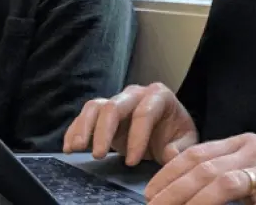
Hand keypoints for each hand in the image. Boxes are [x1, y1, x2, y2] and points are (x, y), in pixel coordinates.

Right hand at [63, 83, 198, 165]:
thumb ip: (180, 148)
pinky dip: (75, 130)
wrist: (168, 131)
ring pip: (95, 107)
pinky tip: (69, 147)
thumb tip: (170, 154)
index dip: (137, 138)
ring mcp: (117, 101)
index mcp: (158, 96)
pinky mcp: (103, 113)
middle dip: (104, 131)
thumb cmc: (176, 134)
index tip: (132, 162)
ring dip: (84, 128)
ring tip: (77, 148)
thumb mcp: (186, 142)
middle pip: (114, 106)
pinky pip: (85, 116)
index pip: (144, 113)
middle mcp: (135, 94)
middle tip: (99, 155)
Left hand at [143, 132, 255, 204]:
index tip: (150, 193)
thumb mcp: (254, 162)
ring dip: (195, 203)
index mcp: (244, 142)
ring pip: (225, 184)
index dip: (168, 174)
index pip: (196, 153)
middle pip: (205, 169)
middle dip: (174, 191)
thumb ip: (223, 166)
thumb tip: (180, 184)